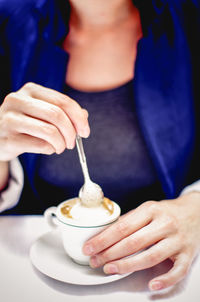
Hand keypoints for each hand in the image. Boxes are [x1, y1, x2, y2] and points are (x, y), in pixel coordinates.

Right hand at [0, 82, 89, 160]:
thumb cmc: (25, 124)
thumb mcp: (43, 113)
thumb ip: (63, 112)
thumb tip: (84, 117)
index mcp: (31, 90)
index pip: (63, 101)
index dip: (79, 118)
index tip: (85, 132)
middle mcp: (18, 100)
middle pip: (57, 115)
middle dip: (71, 132)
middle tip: (72, 143)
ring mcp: (10, 119)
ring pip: (49, 131)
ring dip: (61, 143)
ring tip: (60, 147)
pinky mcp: (8, 138)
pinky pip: (39, 145)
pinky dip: (50, 149)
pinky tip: (48, 149)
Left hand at [83, 192, 199, 290]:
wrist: (196, 212)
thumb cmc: (167, 212)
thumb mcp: (148, 208)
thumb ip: (130, 219)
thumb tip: (106, 232)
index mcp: (151, 210)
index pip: (122, 227)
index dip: (103, 239)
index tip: (89, 247)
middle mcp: (164, 223)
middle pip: (133, 242)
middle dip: (110, 253)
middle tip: (95, 261)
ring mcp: (177, 240)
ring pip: (150, 256)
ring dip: (127, 265)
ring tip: (110, 269)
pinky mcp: (188, 254)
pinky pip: (178, 270)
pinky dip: (165, 280)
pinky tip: (151, 285)